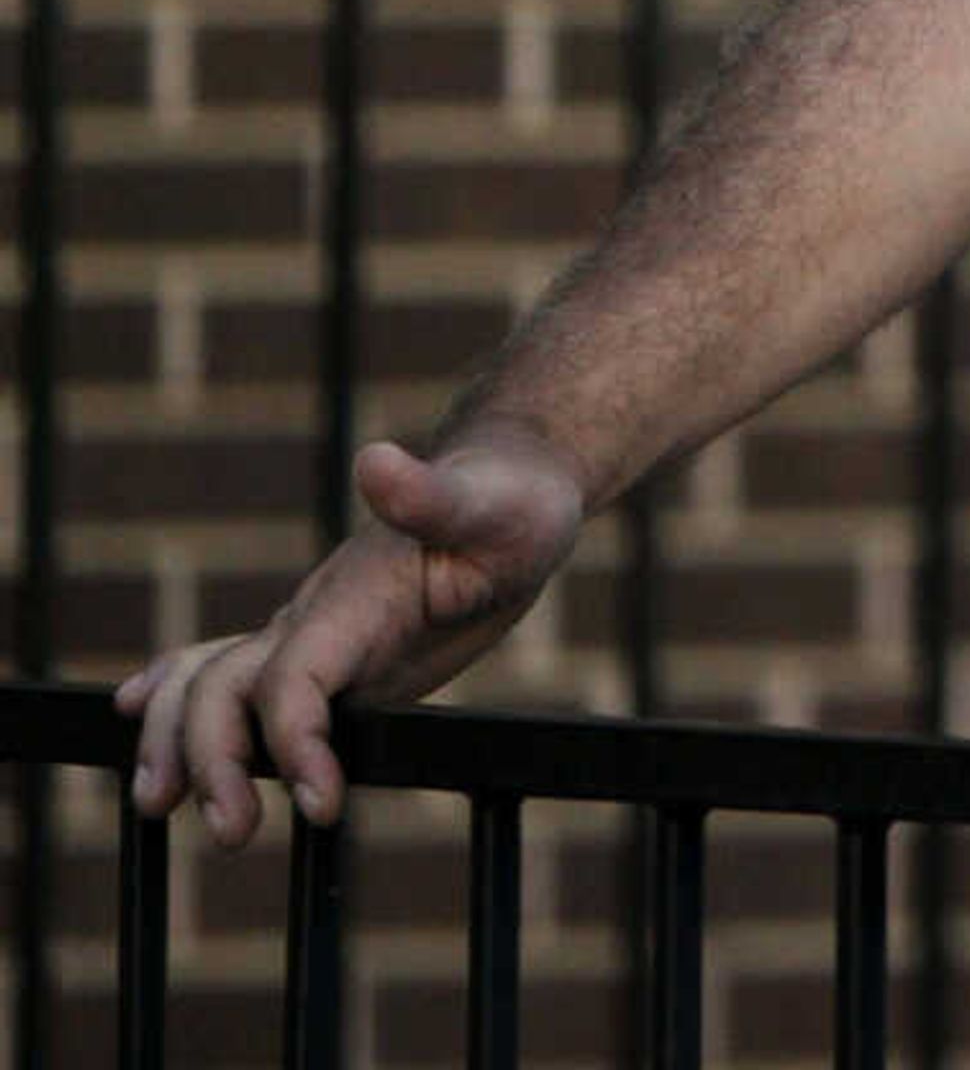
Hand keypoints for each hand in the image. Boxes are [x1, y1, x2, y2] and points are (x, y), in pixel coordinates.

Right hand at [113, 424, 586, 840]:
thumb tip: (375, 460)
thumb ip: (429, 496)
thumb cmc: (510, 501)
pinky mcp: (329, 653)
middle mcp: (314, 618)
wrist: (508, 485)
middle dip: (212, 763)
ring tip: (158, 807)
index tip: (320, 804)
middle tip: (233, 834)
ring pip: (211, 686)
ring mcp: (312, 635)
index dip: (292, 740)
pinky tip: (135, 713)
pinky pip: (236, 675)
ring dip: (174, 743)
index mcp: (350, 599)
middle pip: (226, 691)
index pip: (292, 680)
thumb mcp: (489, 505)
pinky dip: (176, 693)